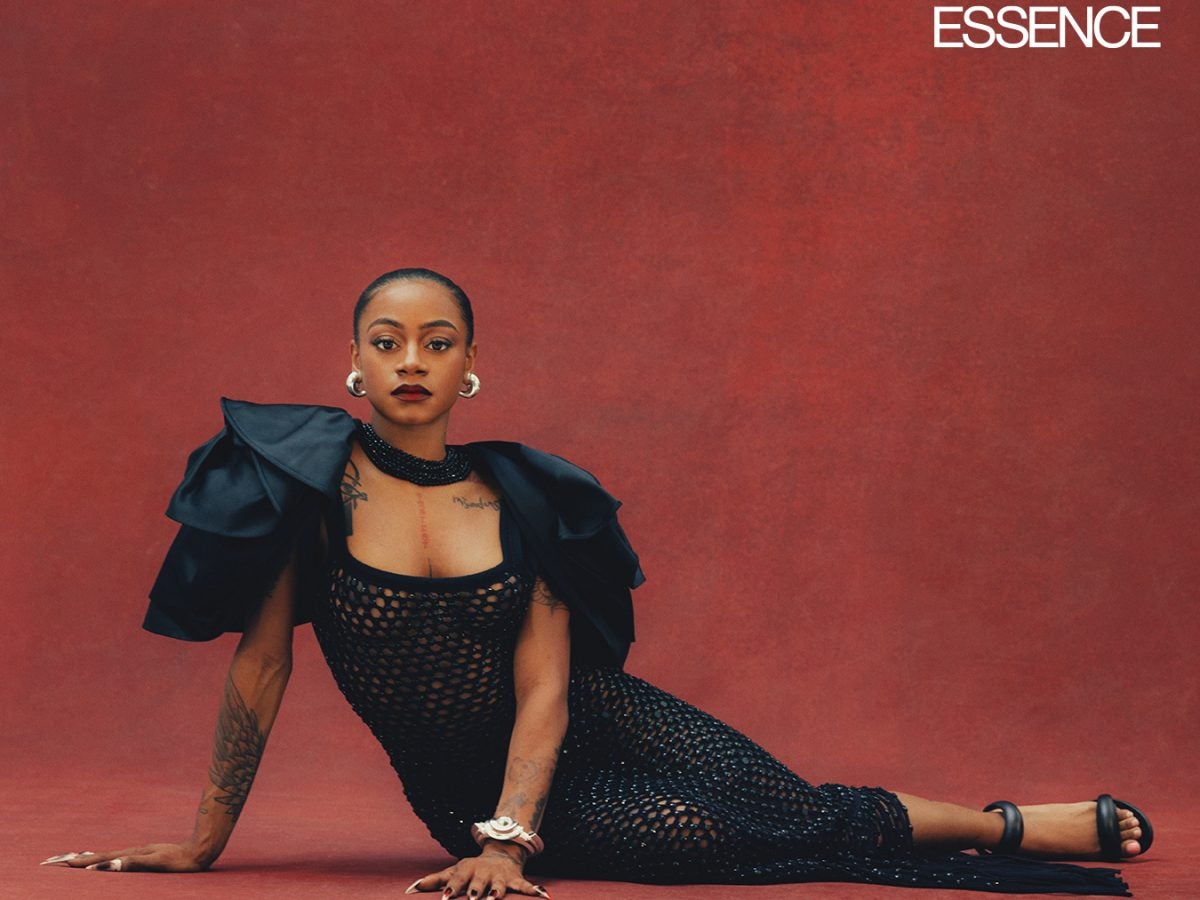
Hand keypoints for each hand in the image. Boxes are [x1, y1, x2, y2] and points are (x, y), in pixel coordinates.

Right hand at [40, 843, 209, 872]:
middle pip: (93, 857)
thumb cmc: (180, 860)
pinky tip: (98, 861)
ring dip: (82, 859)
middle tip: (48, 862)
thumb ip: (133, 863)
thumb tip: (109, 864)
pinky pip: (113, 858)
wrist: (200, 849)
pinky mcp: (142, 855)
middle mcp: (128, 853)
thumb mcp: (156, 862)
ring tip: (66, 860)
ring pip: (102, 857)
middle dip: (70, 860)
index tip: (53, 864)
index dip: (74, 863)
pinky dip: (98, 860)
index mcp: (127, 856)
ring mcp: (134, 853)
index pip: (94, 861)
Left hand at [406, 847, 549, 897]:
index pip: (457, 878)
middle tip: (473, 899)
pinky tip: (545, 897)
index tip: (445, 898)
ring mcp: (500, 876)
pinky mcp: (515, 880)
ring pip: (500, 885)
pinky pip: (526, 887)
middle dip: (476, 891)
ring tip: (496, 898)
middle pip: (478, 882)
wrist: (500, 854)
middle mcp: (483, 872)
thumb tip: (408, 889)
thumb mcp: (453, 871)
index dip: (452, 887)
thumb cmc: (471, 869)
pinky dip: (536, 892)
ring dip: (498, 891)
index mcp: (467, 870)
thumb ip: (432, 881)